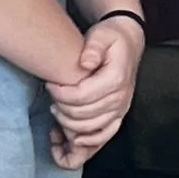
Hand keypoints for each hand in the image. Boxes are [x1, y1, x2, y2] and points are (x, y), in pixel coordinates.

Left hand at [46, 16, 141, 167]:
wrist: (129, 42)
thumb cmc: (111, 38)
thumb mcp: (102, 35)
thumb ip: (93, 47)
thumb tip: (85, 63)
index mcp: (115, 79)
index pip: (81, 96)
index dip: (60, 94)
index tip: (49, 84)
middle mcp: (120, 98)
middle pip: (82, 115)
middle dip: (60, 108)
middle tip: (50, 95)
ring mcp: (120, 109)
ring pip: (90, 129)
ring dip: (68, 124)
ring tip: (56, 109)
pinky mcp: (118, 115)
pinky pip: (105, 135)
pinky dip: (88, 142)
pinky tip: (73, 140)